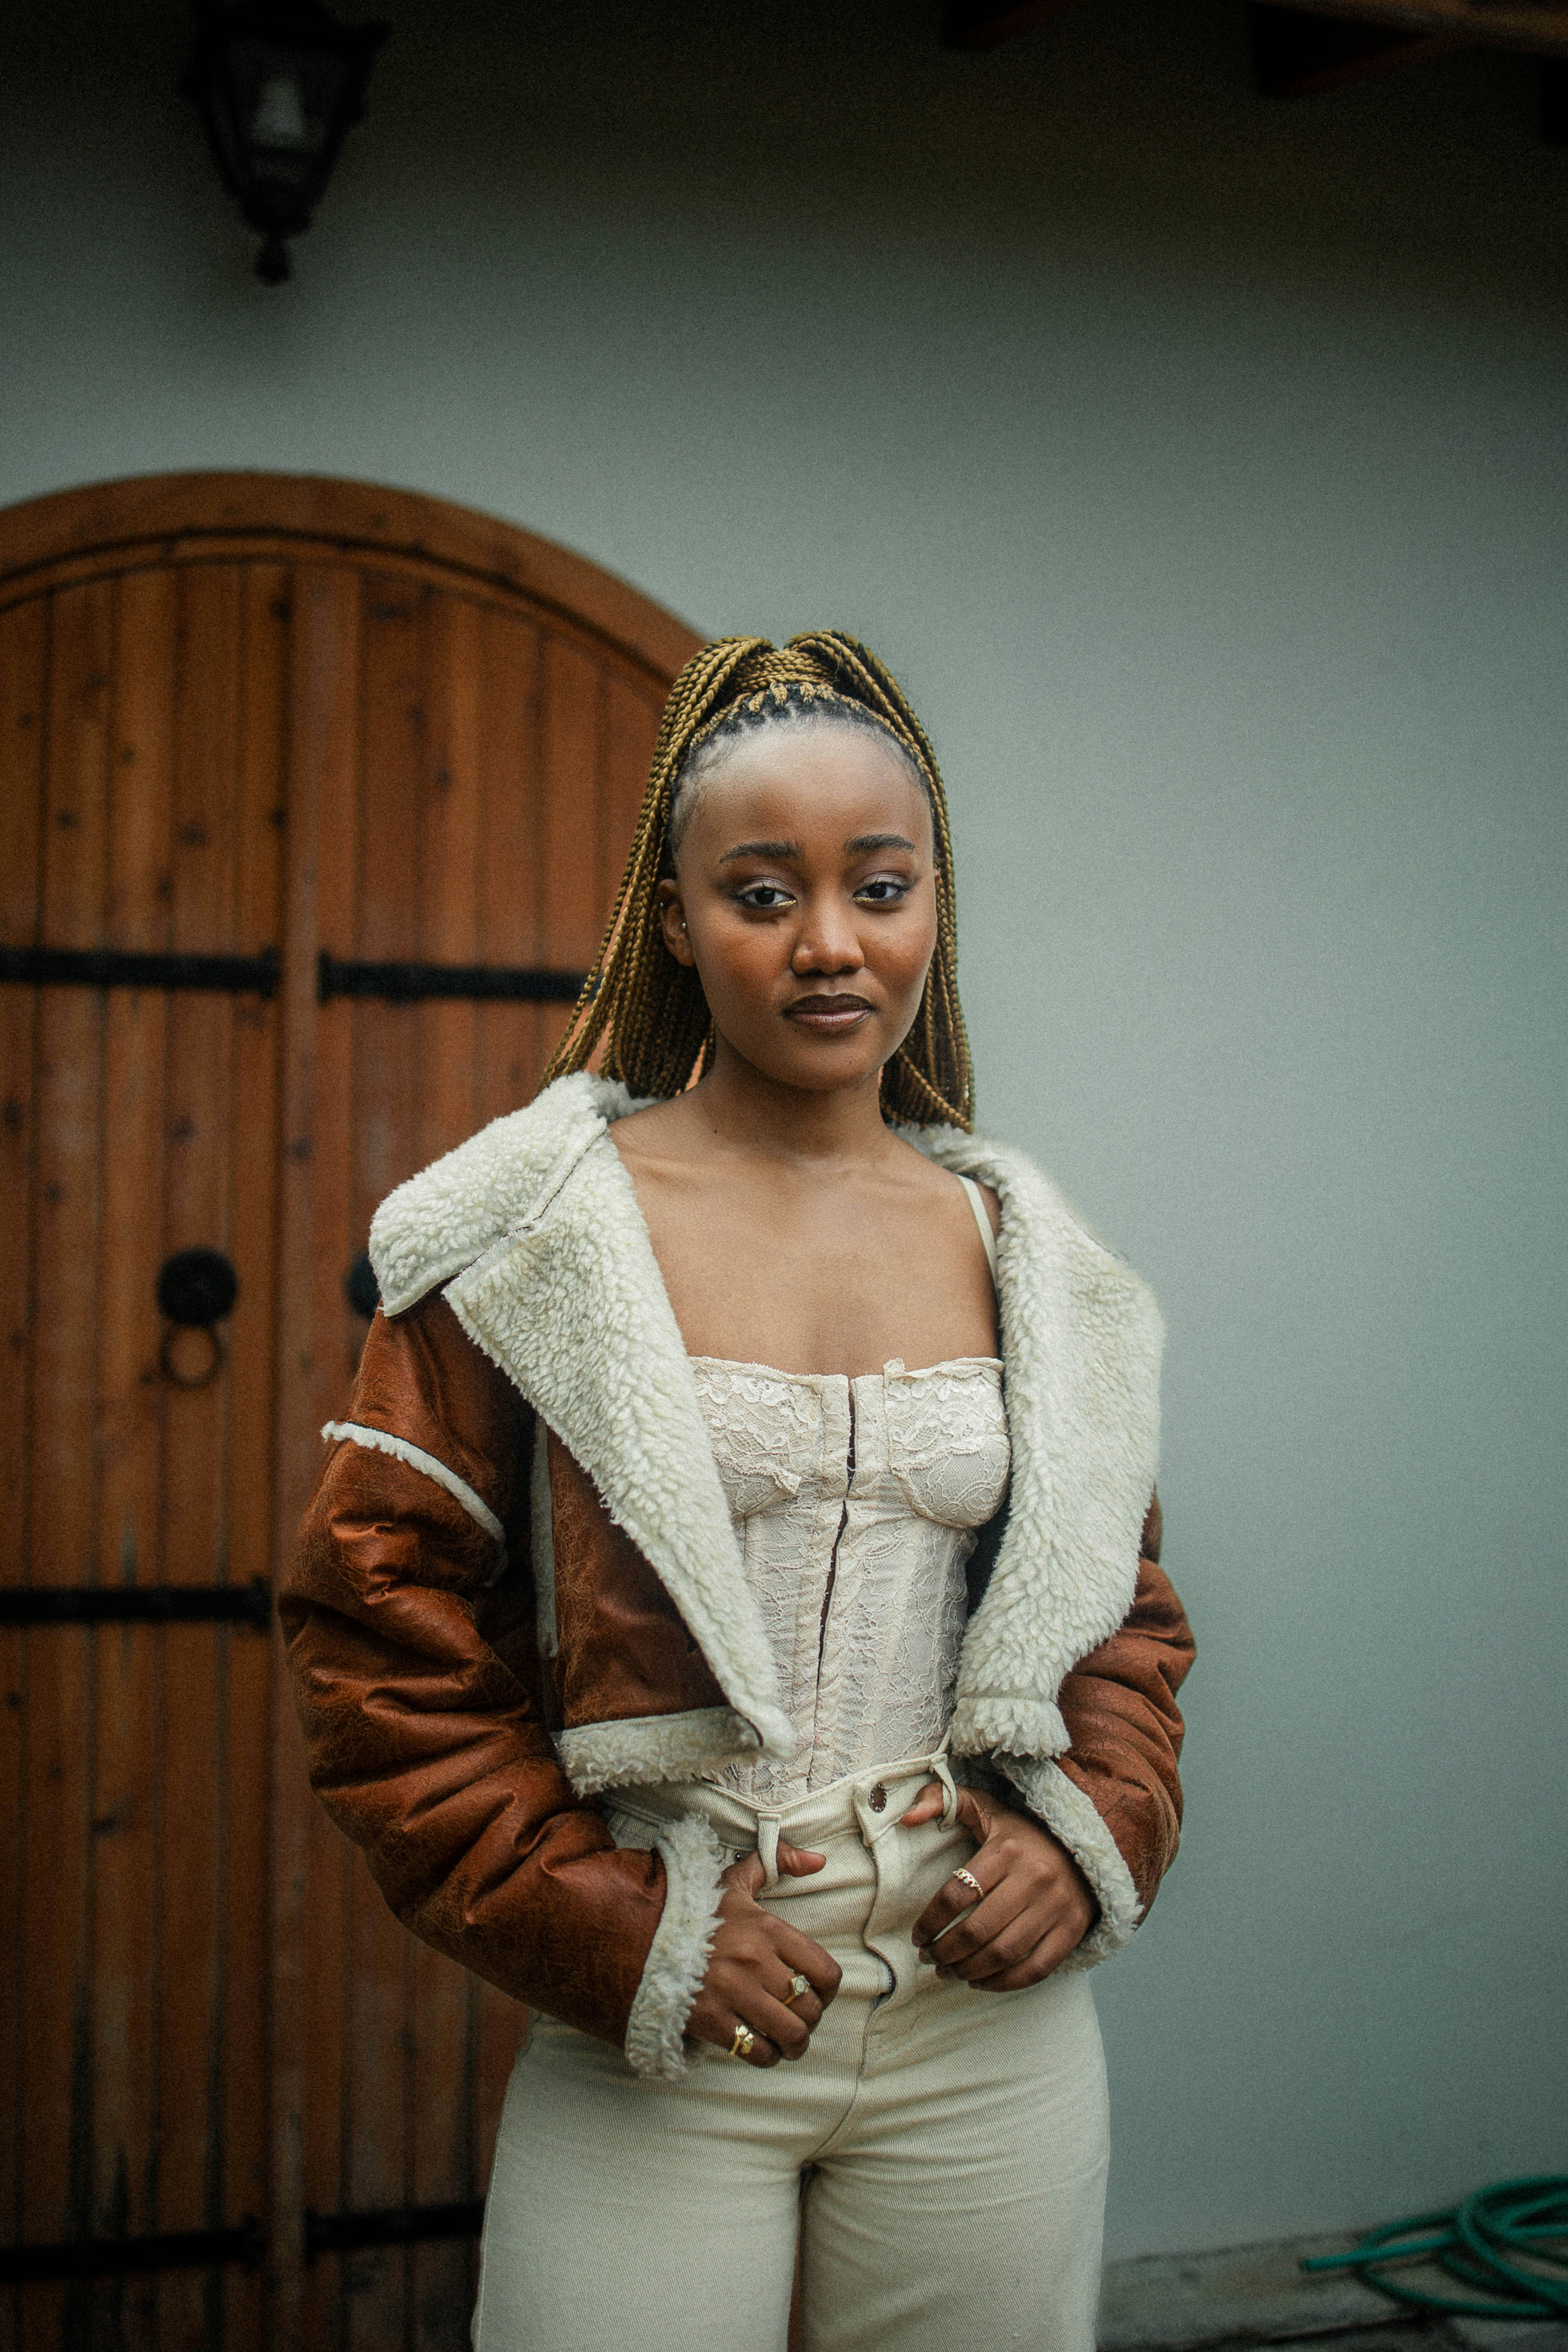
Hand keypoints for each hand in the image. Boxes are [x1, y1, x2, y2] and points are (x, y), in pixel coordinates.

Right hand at [686, 1838, 841, 2066]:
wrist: (637, 1933)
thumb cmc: (695, 1910)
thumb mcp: (735, 1880)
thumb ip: (778, 1861)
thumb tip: (819, 1860)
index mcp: (767, 1929)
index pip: (825, 1972)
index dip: (827, 1990)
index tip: (816, 1992)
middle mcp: (756, 1962)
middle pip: (810, 2008)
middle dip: (810, 2019)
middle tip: (799, 2018)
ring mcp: (733, 1993)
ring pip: (790, 2034)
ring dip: (794, 2044)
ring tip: (787, 2041)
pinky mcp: (711, 2020)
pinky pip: (756, 2051)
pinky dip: (766, 2056)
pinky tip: (761, 2047)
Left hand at [902, 1782, 1095, 1988]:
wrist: (1082, 1845)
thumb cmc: (1021, 1833)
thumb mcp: (984, 1807)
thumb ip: (942, 1800)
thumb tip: (906, 1817)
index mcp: (1006, 1850)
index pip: (956, 1894)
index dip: (930, 1921)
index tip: (917, 1935)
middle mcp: (1033, 1879)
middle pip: (977, 1930)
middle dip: (944, 1951)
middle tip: (928, 1958)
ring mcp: (1055, 1907)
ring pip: (1003, 1953)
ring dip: (967, 1970)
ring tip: (947, 1972)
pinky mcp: (1071, 1930)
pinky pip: (1034, 1968)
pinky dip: (1003, 1983)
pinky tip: (979, 1981)